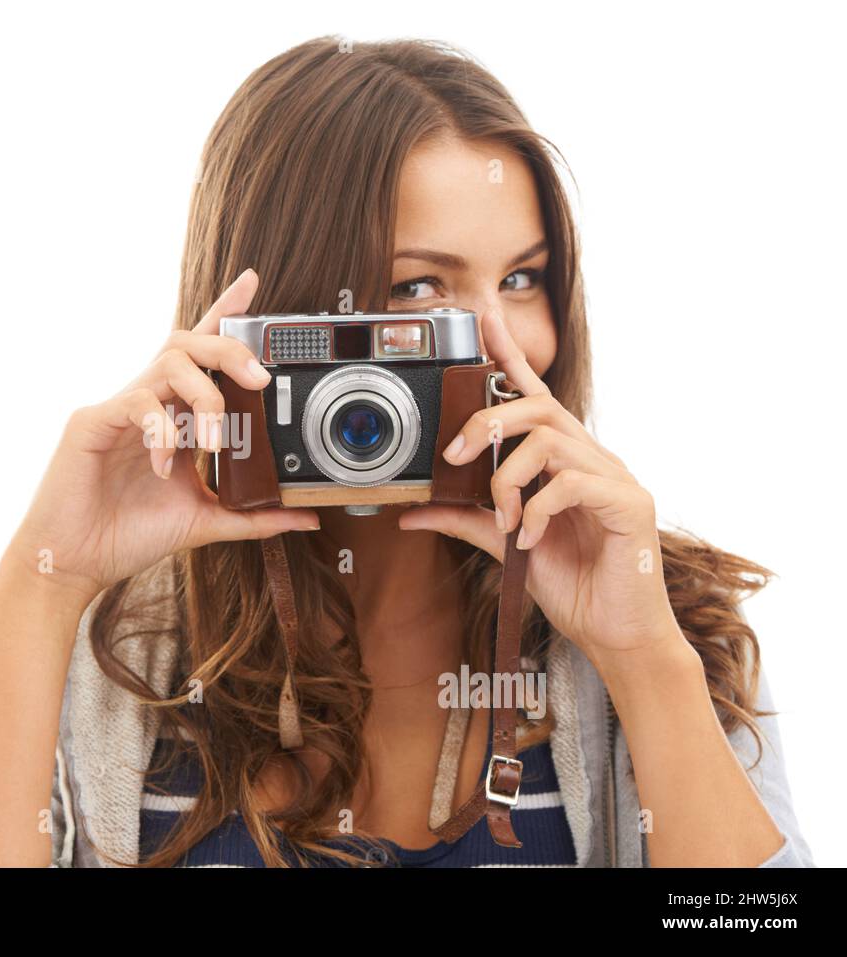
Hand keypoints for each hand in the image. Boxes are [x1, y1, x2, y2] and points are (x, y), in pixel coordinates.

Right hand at [8, 268, 319, 600]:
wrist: (75, 562)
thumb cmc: (129, 534)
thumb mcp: (205, 522)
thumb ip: (254, 514)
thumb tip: (307, 518)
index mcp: (174, 415)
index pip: (201, 352)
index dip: (226, 312)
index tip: (252, 284)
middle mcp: (149, 403)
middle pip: (189, 342)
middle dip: (230, 348)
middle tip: (260, 378)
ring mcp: (120, 408)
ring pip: (168, 361)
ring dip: (205, 396)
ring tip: (214, 442)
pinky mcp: (92, 423)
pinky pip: (136, 403)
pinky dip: (162, 430)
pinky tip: (165, 465)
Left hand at [397, 308, 686, 669]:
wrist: (615, 633)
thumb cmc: (570, 582)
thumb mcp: (504, 544)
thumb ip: (465, 519)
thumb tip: (412, 511)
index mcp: (561, 458)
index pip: (533, 393)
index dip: (509, 353)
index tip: (482, 318)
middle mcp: (590, 456)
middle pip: (536, 406)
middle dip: (487, 424)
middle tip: (456, 459)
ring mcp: (614, 476)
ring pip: (549, 442)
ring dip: (509, 480)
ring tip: (506, 521)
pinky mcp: (630, 503)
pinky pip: (572, 484)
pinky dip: (539, 511)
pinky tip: (531, 541)